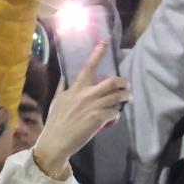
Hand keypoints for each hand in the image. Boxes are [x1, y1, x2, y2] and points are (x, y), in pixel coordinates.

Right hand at [31, 42, 128, 178]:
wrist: (56, 142)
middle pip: (111, 82)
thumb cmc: (55, 122)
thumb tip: (63, 76)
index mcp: (75, 89)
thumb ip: (61, 87)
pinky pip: (114, 112)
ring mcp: (93, 106)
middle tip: (127, 84)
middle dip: (123, 81)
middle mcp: (85, 95)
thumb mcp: (56, 102)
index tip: (106, 41)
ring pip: (116, 97)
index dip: (98, 52)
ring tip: (127, 98)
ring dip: (125, 97)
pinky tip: (114, 115)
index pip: (88, 67)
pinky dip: (116, 113)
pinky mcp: (98, 119)